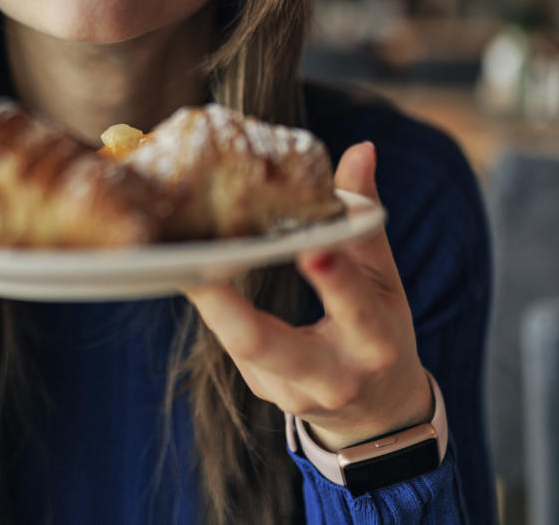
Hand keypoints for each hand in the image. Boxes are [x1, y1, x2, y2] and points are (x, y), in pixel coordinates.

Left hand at [182, 142, 431, 451]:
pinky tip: (188, 268)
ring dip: (208, 300)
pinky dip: (213, 305)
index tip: (313, 246)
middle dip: (231, 309)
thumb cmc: (380, 329)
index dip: (334, 279)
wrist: (377, 410)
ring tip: (174, 255)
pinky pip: (231, 343)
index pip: (356, 308)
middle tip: (196, 264)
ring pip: (239, 346)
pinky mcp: (261, 390)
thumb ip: (365, 219)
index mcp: (374, 343)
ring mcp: (290, 392)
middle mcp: (332, 377)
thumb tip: (362, 149)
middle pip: (270, 345)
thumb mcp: (384, 280)